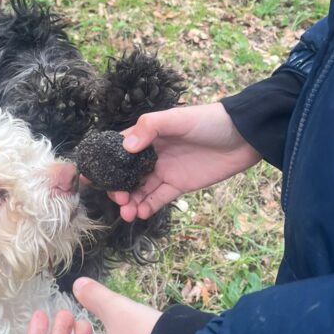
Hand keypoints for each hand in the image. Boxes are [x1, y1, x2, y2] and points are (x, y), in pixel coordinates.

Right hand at [108, 102, 260, 221]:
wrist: (244, 136)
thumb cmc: (208, 121)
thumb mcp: (177, 119)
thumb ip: (150, 128)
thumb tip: (125, 146)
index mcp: (147, 136)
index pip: (118, 150)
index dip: (103, 163)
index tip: (89, 177)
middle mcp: (152, 154)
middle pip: (126, 174)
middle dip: (117, 188)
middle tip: (117, 198)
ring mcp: (165, 171)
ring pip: (140, 190)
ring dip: (130, 202)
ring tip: (127, 213)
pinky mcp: (179, 185)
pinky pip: (159, 198)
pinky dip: (148, 207)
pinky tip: (140, 214)